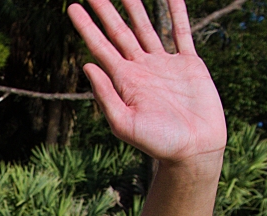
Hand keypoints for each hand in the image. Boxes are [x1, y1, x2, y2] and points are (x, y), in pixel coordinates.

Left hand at [69, 0, 225, 166]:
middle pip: (120, 32)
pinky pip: (182, 32)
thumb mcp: (123, 123)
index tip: (73, 8)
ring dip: (136, 8)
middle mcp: (141, 69)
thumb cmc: (156, 143)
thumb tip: (87, 65)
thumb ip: (105, 95)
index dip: (87, 27)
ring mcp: (165, 65)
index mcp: (123, 81)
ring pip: (147, 28)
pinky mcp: (189, 64)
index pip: (101, 47)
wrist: (192, 150)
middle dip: (106, 12)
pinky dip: (176, 13)